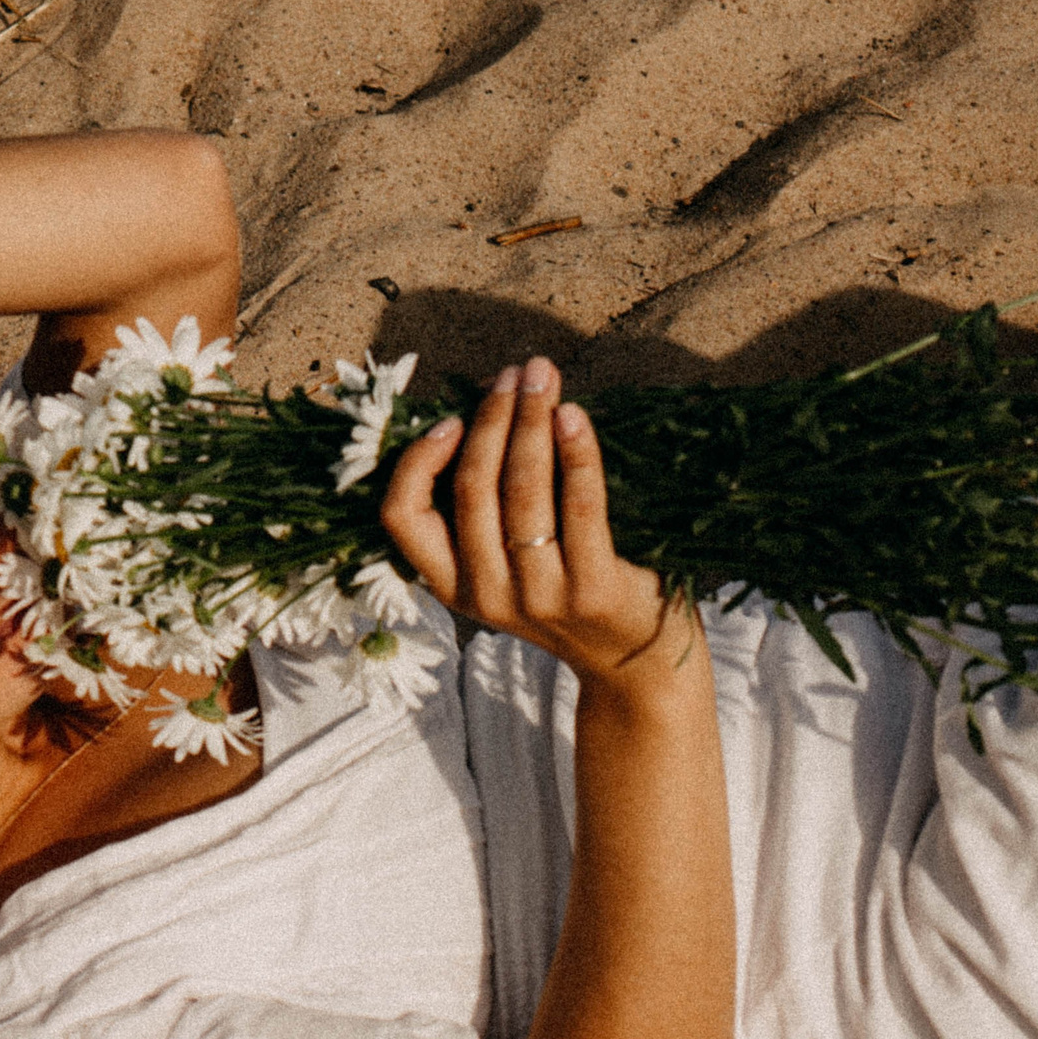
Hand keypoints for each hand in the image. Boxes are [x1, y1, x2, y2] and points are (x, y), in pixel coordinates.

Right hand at [381, 355, 695, 689]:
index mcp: (454, 586)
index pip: (402, 518)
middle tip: (517, 373)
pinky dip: (576, 454)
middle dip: (492, 417)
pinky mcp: (593, 592)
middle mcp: (488, 596)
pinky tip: (575, 417)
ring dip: (531, 422)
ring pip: (521, 492)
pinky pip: (581, 507)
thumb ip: (490, 503)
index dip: (417, 461)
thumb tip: (494, 402)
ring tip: (545, 378)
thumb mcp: (509, 566)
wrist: (634, 665)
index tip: (451, 420)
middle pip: (472, 488)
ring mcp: (540, 598)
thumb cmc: (569, 593)